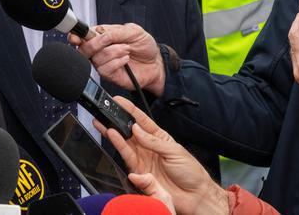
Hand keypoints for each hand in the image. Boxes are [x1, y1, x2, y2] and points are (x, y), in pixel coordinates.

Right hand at [70, 23, 165, 95]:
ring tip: (126, 50)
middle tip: (109, 40)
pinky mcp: (109, 75)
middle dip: (96, 43)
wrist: (156, 63)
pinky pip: (104, 69)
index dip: (75, 36)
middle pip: (83, 49)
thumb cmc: (144, 46)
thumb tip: (99, 33)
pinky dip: (116, 62)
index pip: (81, 36)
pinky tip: (125, 60)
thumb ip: (115, 31)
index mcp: (101, 36)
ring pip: (95, 58)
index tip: (76, 37)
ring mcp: (103, 63)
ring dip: (113, 52)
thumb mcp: (133, 31)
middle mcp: (99, 50)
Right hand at [95, 96, 227, 214]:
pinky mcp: (138, 170)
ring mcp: (142, 158)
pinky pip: (126, 156)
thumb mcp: (175, 151)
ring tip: (103, 123)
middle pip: (129, 130)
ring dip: (113, 132)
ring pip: (124, 142)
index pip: (142, 120)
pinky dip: (118, 145)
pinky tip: (112, 136)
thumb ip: (154, 141)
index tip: (119, 101)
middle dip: (117, 119)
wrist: (194, 196)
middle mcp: (148, 146)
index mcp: (159, 137)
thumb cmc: (191, 172)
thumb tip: (137, 129)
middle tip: (105, 110)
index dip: (130, 110)